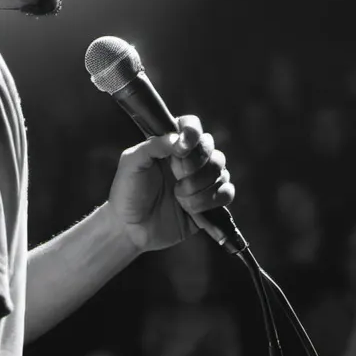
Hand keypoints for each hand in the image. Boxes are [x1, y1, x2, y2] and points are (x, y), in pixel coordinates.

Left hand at [106, 115, 234, 252]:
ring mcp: (201, 181)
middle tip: (176, 177)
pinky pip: (227, 193)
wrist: (131, 229)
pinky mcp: (210, 203)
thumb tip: (178, 139)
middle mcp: (189, 160)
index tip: (181, 150)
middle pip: (211, 148)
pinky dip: (211, 200)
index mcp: (171, 145)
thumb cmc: (128, 192)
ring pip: (221, 171)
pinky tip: (191, 208)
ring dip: (200, 186)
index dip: (192, 134)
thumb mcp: (132, 163)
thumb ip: (153, 145)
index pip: (192, 126)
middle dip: (195, 166)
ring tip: (178, 197)